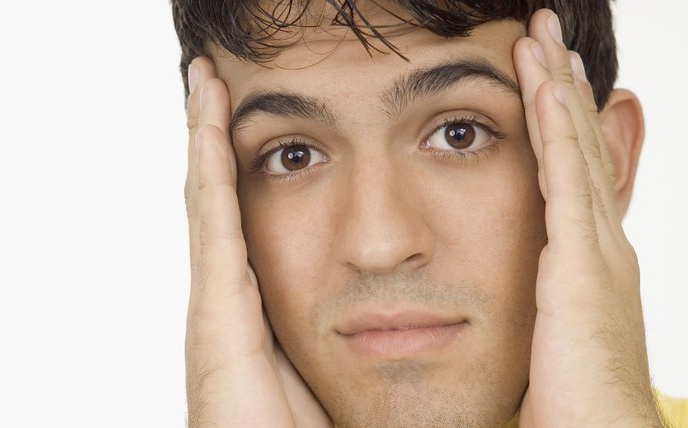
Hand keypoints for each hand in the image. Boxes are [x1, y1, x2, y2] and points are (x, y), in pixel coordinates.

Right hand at [184, 57, 331, 426]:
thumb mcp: (331, 367)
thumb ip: (344, 332)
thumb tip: (387, 308)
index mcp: (252, 305)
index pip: (242, 217)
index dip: (237, 166)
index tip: (246, 118)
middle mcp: (226, 295)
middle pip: (218, 196)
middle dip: (212, 136)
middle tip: (212, 82)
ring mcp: (215, 299)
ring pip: (208, 197)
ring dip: (204, 135)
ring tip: (204, 82)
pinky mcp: (216, 309)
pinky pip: (214, 222)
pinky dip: (207, 167)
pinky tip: (209, 121)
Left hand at [513, 9, 661, 426]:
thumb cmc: (570, 400)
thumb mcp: (548, 334)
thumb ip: (534, 302)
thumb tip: (507, 294)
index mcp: (587, 258)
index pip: (569, 170)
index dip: (559, 120)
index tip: (542, 78)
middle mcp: (599, 242)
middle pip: (575, 145)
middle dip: (558, 84)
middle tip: (543, 34)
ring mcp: (596, 248)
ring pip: (571, 149)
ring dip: (554, 87)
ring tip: (539, 36)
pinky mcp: (581, 264)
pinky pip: (564, 181)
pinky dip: (556, 131)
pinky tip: (542, 86)